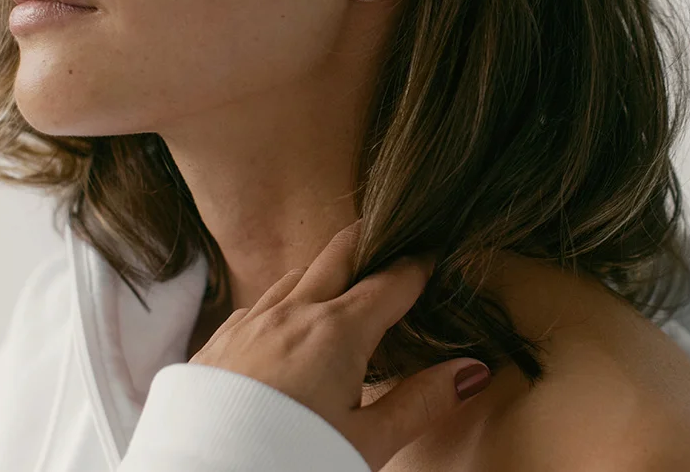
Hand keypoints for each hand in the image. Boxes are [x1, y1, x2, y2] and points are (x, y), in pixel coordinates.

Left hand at [187, 219, 492, 470]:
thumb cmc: (289, 462)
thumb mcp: (368, 443)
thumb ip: (422, 401)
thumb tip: (472, 370)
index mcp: (338, 330)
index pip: (392, 280)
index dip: (419, 265)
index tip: (434, 256)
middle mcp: (293, 312)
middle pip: (340, 253)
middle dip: (370, 241)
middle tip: (391, 239)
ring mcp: (250, 321)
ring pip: (296, 274)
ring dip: (324, 271)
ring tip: (342, 283)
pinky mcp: (217, 342)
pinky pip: (258, 302)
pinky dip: (283, 300)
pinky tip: (286, 323)